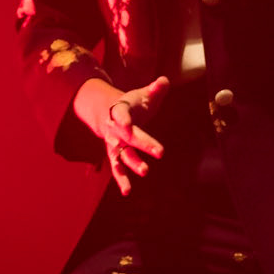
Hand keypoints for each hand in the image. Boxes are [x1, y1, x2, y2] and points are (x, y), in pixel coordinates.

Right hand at [74, 75, 170, 195]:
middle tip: (160, 151)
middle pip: (128, 137)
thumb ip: (154, 89)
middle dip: (142, 144)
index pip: (120, 114)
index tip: (126, 124)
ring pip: (122, 155)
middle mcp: (115, 129)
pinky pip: (117, 168)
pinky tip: (127, 192)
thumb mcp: (142, 94)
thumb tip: (164, 81)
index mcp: (120, 110)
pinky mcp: (115, 155)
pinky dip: (121, 180)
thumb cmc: (131, 104)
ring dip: (132, 164)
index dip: (123, 119)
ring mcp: (114, 144)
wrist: (108, 113)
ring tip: (145, 171)